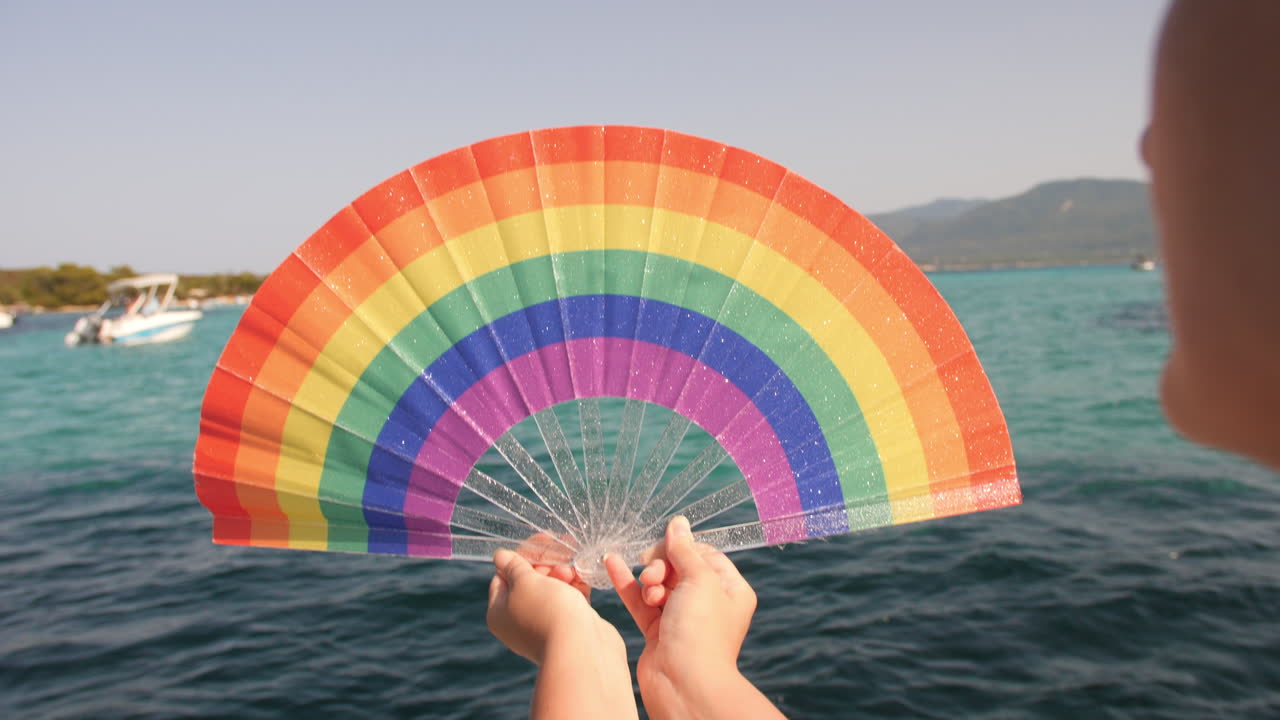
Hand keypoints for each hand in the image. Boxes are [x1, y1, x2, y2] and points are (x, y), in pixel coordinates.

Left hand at [485, 545, 610, 664]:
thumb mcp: (525, 581)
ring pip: (552, 589)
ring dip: (563, 572)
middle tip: (562, 551)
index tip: (542, 541)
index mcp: (500, 612)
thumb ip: (514, 566)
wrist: (582, 650)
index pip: (503, 576)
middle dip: (547, 562)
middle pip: (529, 580)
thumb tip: (499, 555)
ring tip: (574, 568)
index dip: (521, 556)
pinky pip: (570, 599)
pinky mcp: (569, 625)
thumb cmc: (547, 611)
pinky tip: (584, 574)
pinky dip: (576, 585)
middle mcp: (519, 620)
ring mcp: (545, 624)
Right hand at [606, 517, 783, 719]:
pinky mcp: (658, 631)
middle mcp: (708, 603)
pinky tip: (610, 562)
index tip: (667, 544)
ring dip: (649, 580)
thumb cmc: (701, 631)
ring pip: (659, 583)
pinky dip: (627, 583)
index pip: (706, 555)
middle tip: (653, 572)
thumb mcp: (700, 579)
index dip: (685, 547)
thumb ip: (685, 549)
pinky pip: (640, 599)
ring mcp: (682, 618)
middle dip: (663, 565)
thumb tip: (678, 523)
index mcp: (730, 590)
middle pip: (680, 567)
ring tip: (649, 591)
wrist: (683, 682)